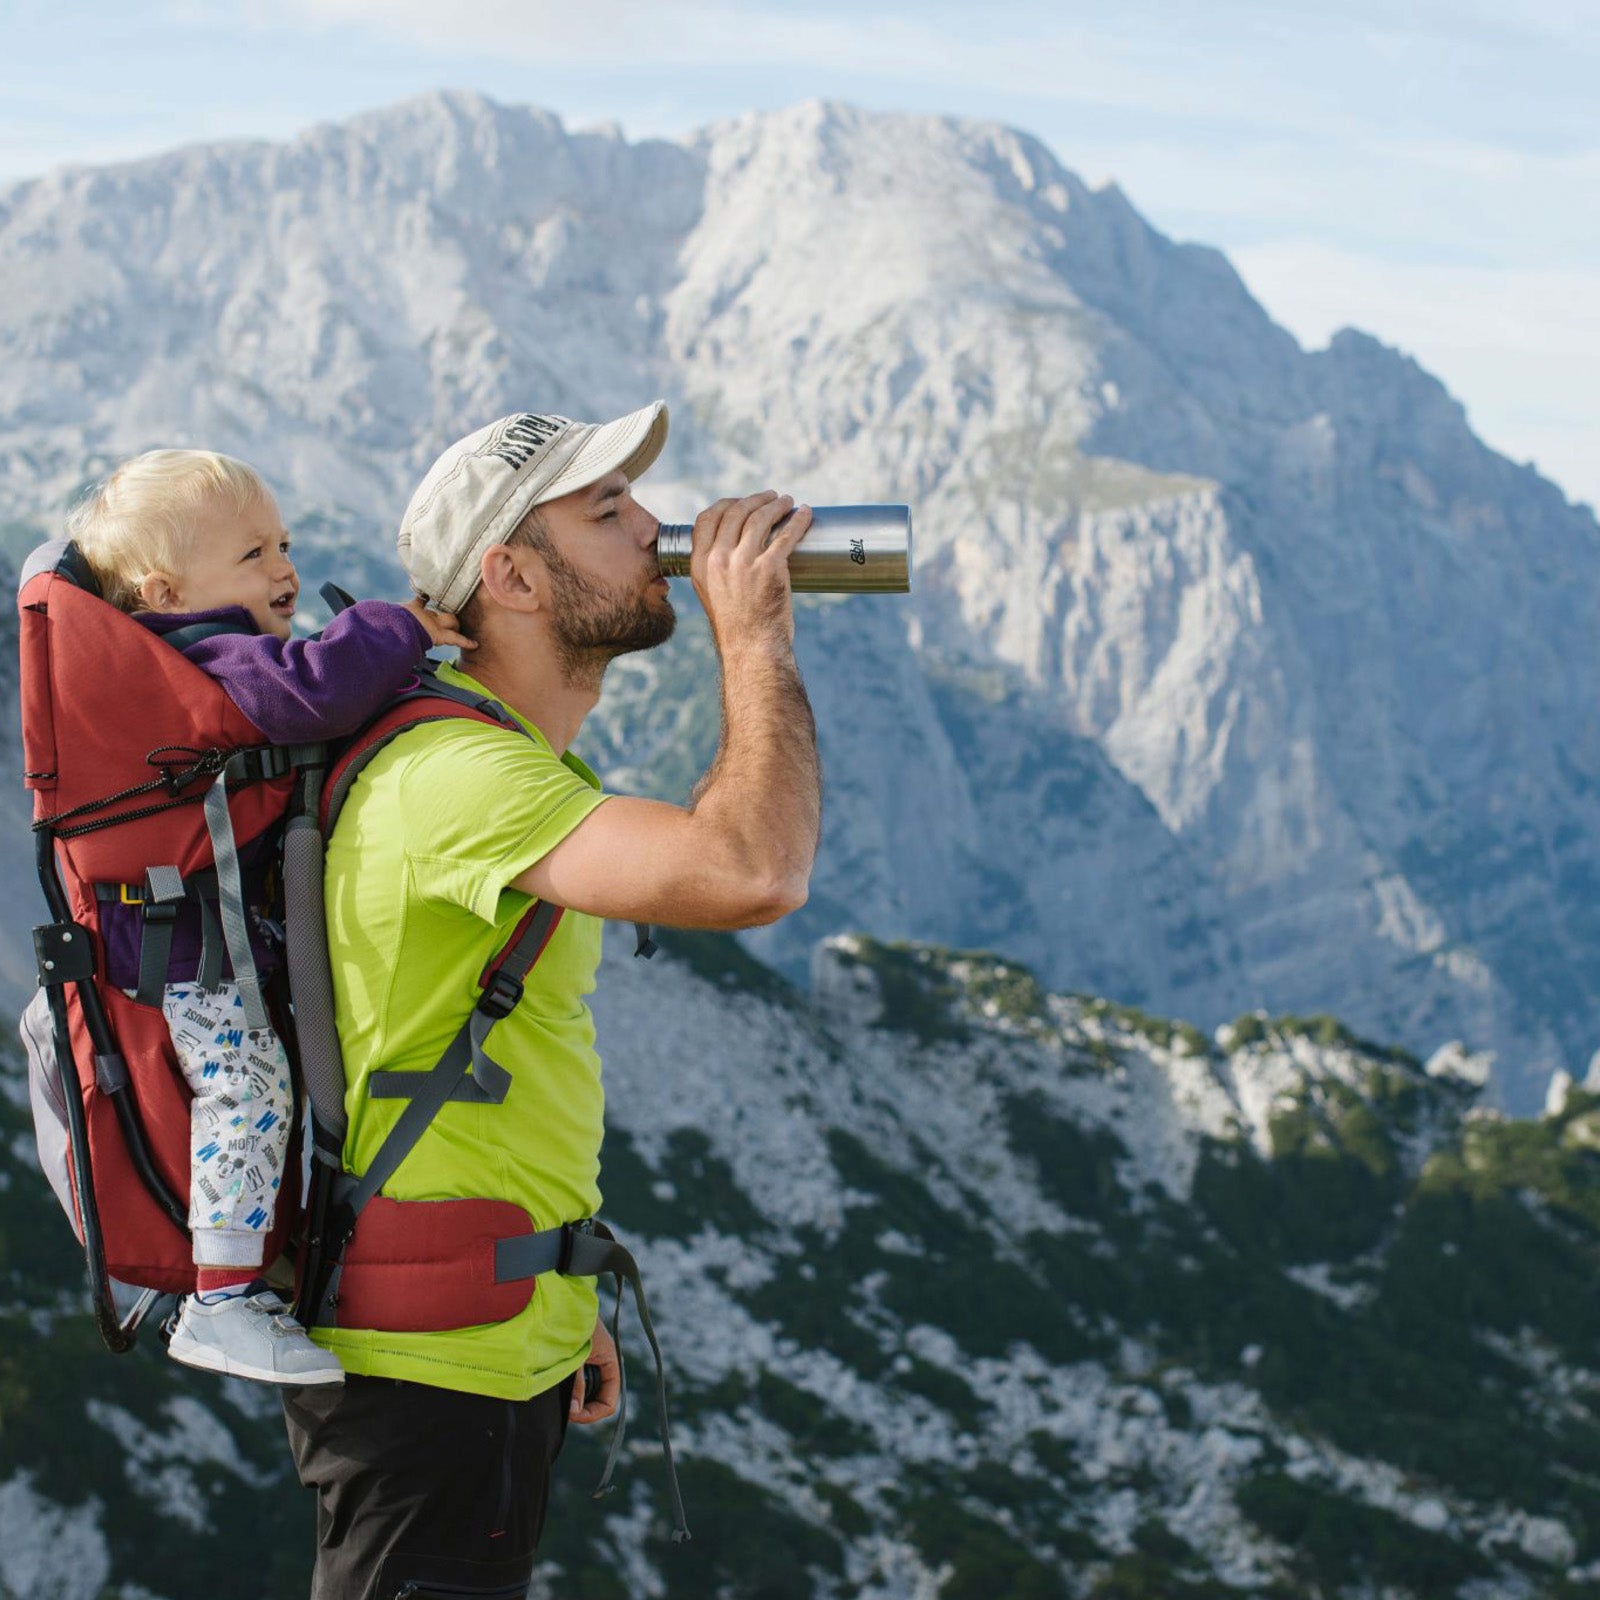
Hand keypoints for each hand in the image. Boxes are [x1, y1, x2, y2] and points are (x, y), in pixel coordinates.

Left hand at [402, 597, 475, 650]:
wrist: (395, 626)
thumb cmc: (406, 643)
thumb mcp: (415, 654)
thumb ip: (418, 656)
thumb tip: (410, 667)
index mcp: (438, 635)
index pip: (456, 638)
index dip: (467, 642)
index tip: (475, 645)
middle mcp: (434, 622)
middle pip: (452, 620)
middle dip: (456, 624)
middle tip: (457, 628)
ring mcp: (425, 613)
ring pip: (438, 611)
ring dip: (440, 615)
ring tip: (442, 617)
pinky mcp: (413, 607)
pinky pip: (421, 600)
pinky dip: (424, 599)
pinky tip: (426, 595)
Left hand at [569, 1316, 619, 1425]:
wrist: (564, 1297)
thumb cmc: (573, 1321)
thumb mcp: (578, 1356)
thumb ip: (578, 1384)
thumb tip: (574, 1411)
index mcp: (611, 1362)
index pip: (609, 1402)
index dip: (592, 1413)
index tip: (573, 1414)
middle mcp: (604, 1364)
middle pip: (599, 1399)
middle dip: (583, 1408)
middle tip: (564, 1409)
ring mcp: (592, 1361)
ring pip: (588, 1392)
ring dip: (576, 1398)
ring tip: (560, 1398)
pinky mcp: (580, 1358)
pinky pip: (580, 1382)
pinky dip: (571, 1389)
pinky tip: (558, 1387)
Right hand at [687, 491, 811, 649]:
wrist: (752, 649)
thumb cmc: (737, 626)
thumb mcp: (712, 594)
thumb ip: (716, 571)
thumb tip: (732, 550)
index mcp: (700, 564)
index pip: (706, 519)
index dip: (726, 504)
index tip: (741, 502)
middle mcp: (718, 559)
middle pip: (735, 512)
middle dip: (755, 499)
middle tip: (772, 497)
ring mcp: (744, 563)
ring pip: (760, 518)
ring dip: (776, 505)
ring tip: (788, 502)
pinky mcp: (770, 568)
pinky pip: (786, 535)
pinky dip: (798, 520)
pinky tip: (805, 514)